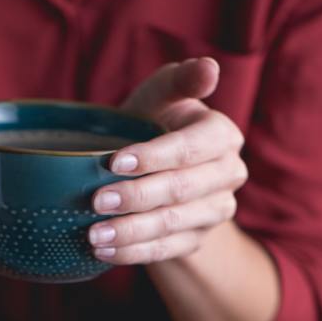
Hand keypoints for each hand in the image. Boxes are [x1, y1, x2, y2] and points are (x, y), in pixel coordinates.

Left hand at [88, 58, 247, 264]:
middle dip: (137, 197)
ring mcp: (214, 211)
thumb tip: (210, 68)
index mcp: (222, 136)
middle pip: (181, 190)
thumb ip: (181, 80)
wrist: (153, 167)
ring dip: (131, 232)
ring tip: (94, 234)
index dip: (154, 156)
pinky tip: (102, 251)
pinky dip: (132, 252)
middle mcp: (227, 175)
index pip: (191, 148)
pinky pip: (165, 251)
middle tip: (96, 201)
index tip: (114, 161)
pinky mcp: (195, 240)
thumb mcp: (162, 95)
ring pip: (173, 225)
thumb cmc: (153, 121)